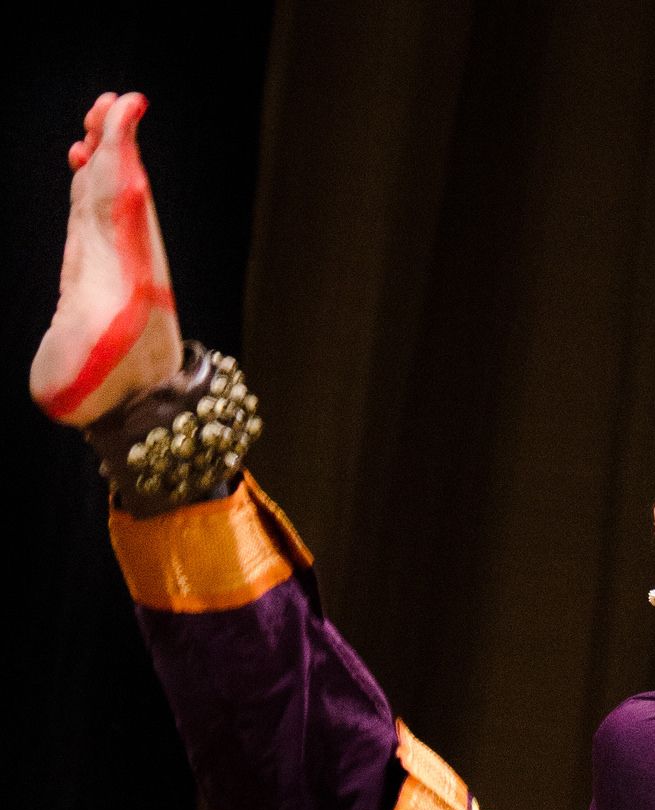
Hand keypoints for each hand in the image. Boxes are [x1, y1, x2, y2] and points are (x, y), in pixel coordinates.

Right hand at [30, 91, 181, 425]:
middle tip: (112, 104)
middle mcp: (120, 265)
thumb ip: (81, 337)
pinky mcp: (89, 276)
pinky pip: (92, 220)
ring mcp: (104, 268)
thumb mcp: (90, 361)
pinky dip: (90, 189)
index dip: (123, 153)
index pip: (124, 199)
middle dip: (116, 146)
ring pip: (106, 200)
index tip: (128, 108)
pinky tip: (83, 167)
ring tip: (99, 120)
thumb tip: (87, 292)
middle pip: (120, 190)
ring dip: (104, 161)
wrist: (118, 416)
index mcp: (124, 276)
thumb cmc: (99, 391)